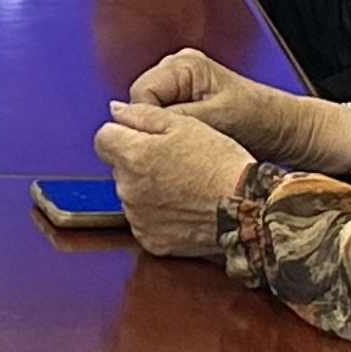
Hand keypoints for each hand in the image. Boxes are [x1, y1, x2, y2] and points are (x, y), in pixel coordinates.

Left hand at [95, 99, 254, 257]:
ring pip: (131, 194)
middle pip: (118, 167)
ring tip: (182, 184)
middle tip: (172, 159)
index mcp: (132, 156)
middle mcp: (128, 189)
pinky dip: (157, 215)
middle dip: (136, 161)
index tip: (143, 136)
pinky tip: (182, 207)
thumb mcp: (184, 123)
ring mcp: (138, 218)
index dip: (123, 133)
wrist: (247, 208)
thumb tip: (115, 111)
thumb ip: (142, 114)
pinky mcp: (152, 240)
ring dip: (146, 188)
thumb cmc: (220, 163)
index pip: (103, 138)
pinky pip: (144, 221)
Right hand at [126, 49, 350, 171]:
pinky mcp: (187, 110)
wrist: (289, 133)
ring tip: (189, 151)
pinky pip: (165, 127)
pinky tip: (190, 153)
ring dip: (166, 138)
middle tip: (179, 150)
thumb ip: (172, 117)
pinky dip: (175, 142)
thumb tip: (127, 118)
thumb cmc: (262, 120)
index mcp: (183, 64)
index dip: (147, 123)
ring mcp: (182, 91)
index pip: (139, 95)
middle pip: (142, 107)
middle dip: (156, 131)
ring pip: (152, 120)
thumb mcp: (216, 119)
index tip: (165, 144)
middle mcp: (178, 72)